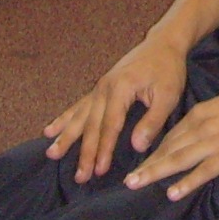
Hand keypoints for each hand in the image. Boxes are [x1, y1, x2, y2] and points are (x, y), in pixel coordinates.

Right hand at [44, 32, 189, 184]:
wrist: (163, 43)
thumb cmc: (168, 69)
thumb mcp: (169, 94)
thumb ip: (153, 120)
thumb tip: (137, 147)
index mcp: (121, 89)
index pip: (110, 125)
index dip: (104, 149)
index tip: (99, 171)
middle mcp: (104, 88)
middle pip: (91, 125)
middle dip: (84, 152)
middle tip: (79, 176)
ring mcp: (99, 87)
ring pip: (79, 116)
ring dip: (66, 137)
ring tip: (52, 154)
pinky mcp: (99, 88)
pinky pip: (78, 106)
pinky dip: (64, 119)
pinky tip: (50, 130)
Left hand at [126, 72, 218, 200]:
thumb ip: (213, 121)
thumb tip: (202, 138)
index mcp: (203, 111)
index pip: (171, 135)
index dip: (154, 151)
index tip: (138, 164)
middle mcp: (204, 124)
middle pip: (169, 148)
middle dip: (147, 164)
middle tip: (126, 180)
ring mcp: (217, 139)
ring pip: (179, 159)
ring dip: (156, 172)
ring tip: (136, 184)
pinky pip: (205, 170)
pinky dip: (187, 181)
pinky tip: (173, 192)